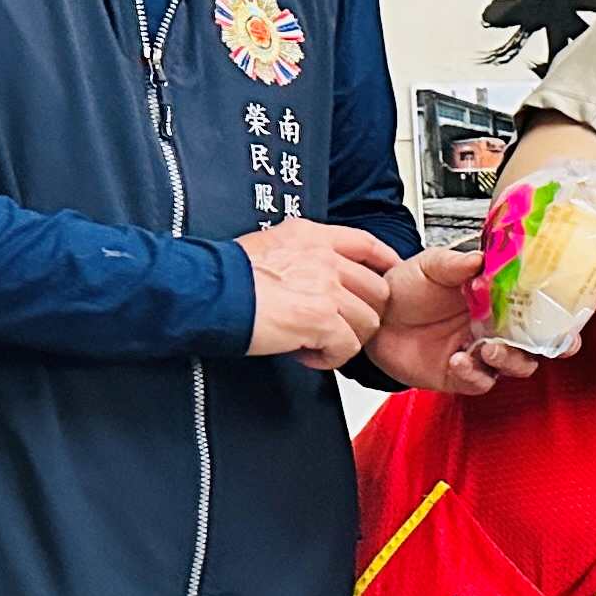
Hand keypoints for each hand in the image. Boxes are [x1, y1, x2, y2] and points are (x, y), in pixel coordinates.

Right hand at [238, 218, 401, 368]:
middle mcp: (325, 259)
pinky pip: (347, 347)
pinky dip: (328, 358)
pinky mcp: (321, 319)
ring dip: (344, 338)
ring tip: (313, 341)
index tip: (389, 275)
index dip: (385, 262)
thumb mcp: (267, 245)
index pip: (366, 244)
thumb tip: (312, 273)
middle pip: (377, 291)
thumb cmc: (224, 275)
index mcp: (311, 237)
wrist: (206, 293)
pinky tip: (305, 352)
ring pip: (367, 322)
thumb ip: (299, 254)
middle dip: (362, 313)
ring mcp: (326, 289)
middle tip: (337, 325)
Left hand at [363, 243, 543, 396]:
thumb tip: (480, 259)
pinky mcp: (460, 376)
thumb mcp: (430, 265)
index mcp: (498, 300)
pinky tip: (459, 360)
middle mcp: (495, 329)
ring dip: (509, 359)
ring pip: (515, 366)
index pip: (540, 310)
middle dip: (546, 346)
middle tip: (533, 338)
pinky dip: (474, 374)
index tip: (566, 314)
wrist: (375, 315)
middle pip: (537, 344)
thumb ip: (455, 263)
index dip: (560, 316)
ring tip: (489, 349)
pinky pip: (479, 382)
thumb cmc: (406, 288)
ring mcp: (480, 353)